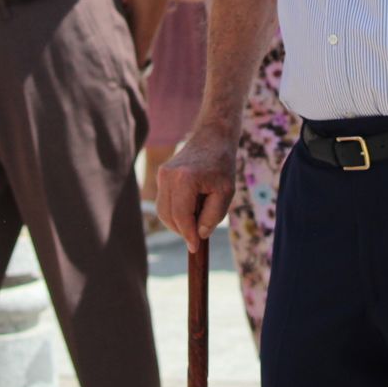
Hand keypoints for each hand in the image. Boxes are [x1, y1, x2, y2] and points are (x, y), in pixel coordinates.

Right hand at [155, 126, 236, 252]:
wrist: (213, 138)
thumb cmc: (222, 165)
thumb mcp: (226, 193)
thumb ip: (212, 217)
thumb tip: (198, 235)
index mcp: (185, 179)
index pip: (181, 217)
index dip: (188, 235)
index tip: (195, 248)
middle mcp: (168, 176)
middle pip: (168, 216)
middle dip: (182, 230)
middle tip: (198, 236)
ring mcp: (162, 174)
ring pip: (163, 211)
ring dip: (177, 222)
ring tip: (197, 217)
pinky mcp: (161, 175)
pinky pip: (164, 202)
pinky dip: (175, 211)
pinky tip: (191, 206)